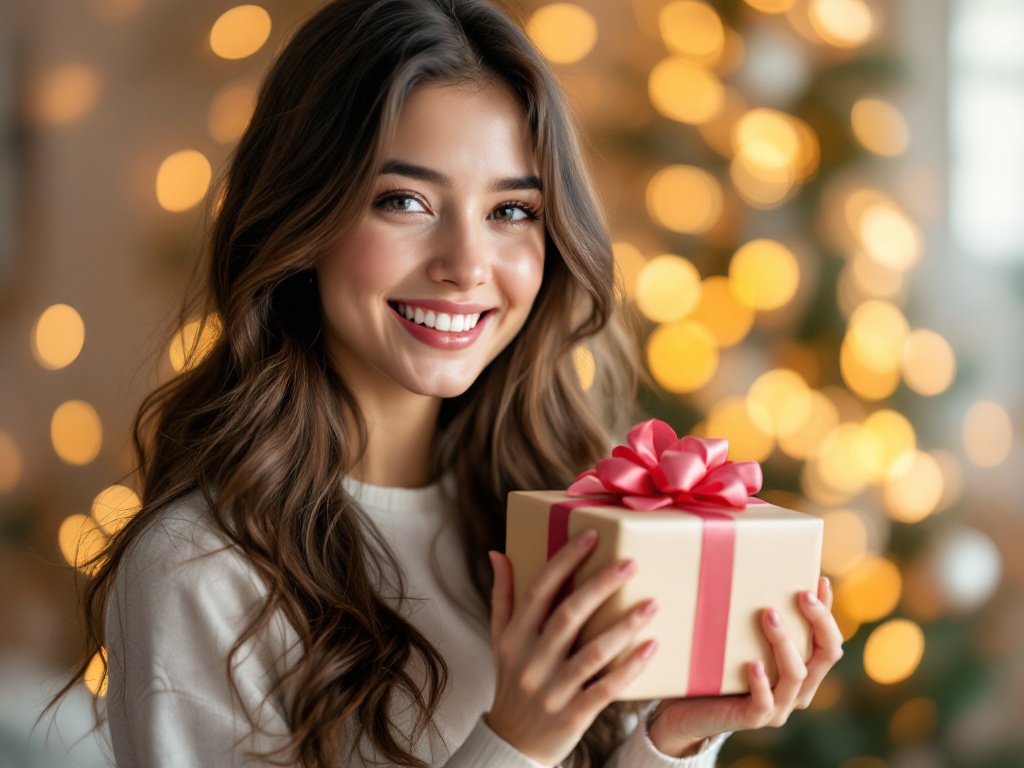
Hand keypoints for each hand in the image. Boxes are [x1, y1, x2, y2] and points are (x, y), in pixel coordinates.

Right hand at [485, 530, 660, 766]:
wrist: (511, 744)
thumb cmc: (511, 681)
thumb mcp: (500, 640)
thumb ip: (502, 597)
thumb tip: (497, 552)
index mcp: (514, 636)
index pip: (539, 590)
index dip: (564, 560)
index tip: (591, 536)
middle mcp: (530, 661)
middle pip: (568, 616)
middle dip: (600, 586)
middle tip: (631, 563)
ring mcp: (551, 690)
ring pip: (592, 653)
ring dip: (624, 627)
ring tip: (651, 604)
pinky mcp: (572, 716)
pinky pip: (605, 689)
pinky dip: (629, 668)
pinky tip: (651, 647)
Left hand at [647, 577, 843, 757]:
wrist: (685, 708)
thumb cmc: (713, 664)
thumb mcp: (736, 636)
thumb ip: (749, 614)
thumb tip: (746, 563)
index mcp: (802, 667)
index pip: (828, 639)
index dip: (829, 612)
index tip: (820, 580)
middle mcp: (797, 688)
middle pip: (826, 654)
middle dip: (819, 621)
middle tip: (801, 594)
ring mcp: (778, 706)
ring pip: (796, 675)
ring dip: (785, 642)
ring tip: (768, 614)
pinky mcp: (753, 719)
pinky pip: (765, 704)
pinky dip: (762, 683)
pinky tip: (752, 663)